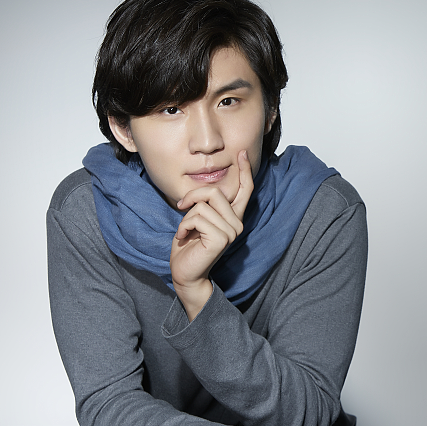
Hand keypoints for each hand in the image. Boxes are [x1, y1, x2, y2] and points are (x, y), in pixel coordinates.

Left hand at [171, 150, 253, 319]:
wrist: (184, 272)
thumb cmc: (189, 245)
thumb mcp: (198, 218)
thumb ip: (207, 204)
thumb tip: (206, 190)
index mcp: (233, 216)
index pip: (245, 189)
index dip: (245, 170)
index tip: (241, 153)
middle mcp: (237, 223)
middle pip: (215, 191)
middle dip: (192, 197)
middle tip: (181, 208)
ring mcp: (232, 231)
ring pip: (203, 205)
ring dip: (186, 217)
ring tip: (186, 231)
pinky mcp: (222, 239)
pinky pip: (197, 218)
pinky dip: (184, 226)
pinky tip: (183, 238)